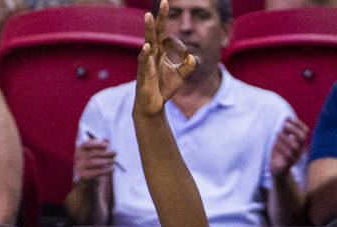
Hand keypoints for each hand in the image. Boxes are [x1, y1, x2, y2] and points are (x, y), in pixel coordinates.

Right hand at [74, 137, 117, 180]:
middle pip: (92, 153)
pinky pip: (95, 172)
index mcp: (79, 149)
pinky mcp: (82, 176)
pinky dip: (105, 170)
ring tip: (113, 161)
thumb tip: (106, 139)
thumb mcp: (96, 153)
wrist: (86, 179)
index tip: (106, 145)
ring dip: (106, 161)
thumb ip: (100, 146)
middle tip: (115, 152)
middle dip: (105, 153)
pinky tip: (112, 169)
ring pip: (94, 163)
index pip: (86, 144)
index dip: (96, 144)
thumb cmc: (92, 162)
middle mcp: (77, 157)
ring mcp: (79, 166)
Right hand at [134, 1, 196, 115]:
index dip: (179, 43)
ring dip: (148, 29)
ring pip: (148, 42)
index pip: (166, 36)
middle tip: (164, 2)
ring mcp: (146, 62)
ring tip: (149, 16)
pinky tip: (147, 47)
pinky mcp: (143, 73)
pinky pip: (144, 61)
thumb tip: (193, 57)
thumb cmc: (164, 89)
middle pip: (156, 31)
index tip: (186, 56)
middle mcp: (152, 53)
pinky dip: (145, 54)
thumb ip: (187, 66)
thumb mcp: (180, 76)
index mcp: (160, 52)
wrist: (153, 106)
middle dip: (160, 17)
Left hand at [270, 117, 308, 176]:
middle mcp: (301, 150)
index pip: (305, 131)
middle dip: (293, 129)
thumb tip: (287, 118)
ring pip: (294, 146)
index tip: (288, 118)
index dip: (298, 123)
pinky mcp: (289, 165)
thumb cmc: (280, 151)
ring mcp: (296, 158)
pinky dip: (281, 147)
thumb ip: (285, 130)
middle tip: (284, 125)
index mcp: (301, 143)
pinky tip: (275, 143)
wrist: (277, 169)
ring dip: (285, 138)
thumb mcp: (282, 139)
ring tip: (277, 133)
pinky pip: (287, 155)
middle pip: (302, 137)